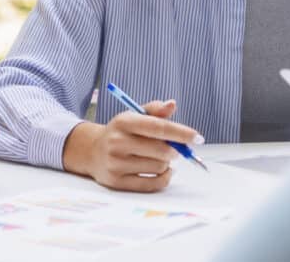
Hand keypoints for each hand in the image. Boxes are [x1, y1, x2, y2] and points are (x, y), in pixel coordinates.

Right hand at [63, 99, 201, 192]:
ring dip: (166, 163)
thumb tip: (172, 104)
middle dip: (174, 150)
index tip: (197, 137)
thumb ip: (155, 111)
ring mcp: (116, 163)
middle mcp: (117, 142)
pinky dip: (164, 178)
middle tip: (173, 148)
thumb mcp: (133, 116)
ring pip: (159, 167)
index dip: (180, 132)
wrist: (91, 151)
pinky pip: (153, 184)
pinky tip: (162, 170)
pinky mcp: (117, 182)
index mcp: (123, 122)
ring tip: (158, 157)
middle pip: (162, 150)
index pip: (157, 127)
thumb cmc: (120, 132)